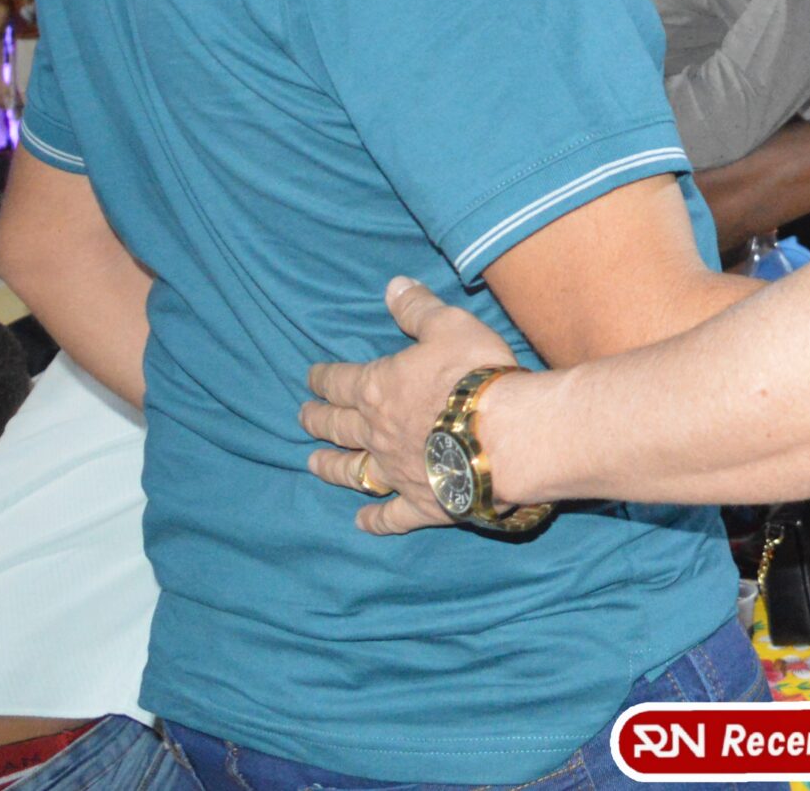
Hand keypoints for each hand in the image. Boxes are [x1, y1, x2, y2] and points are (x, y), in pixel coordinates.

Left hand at [302, 276, 517, 533]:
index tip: (311, 378)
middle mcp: (377, 433)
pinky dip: (375, 520)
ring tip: (313, 464)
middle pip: (337, 427)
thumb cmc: (475, 374)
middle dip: (318, 420)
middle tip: (303, 418)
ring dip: (332, 467)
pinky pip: (391, 515)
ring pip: (353, 471)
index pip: (340, 382)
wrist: (506, 436)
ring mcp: (396, 471)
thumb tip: (392, 285)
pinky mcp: (421, 503)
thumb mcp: (448, 325)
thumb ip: (418, 308)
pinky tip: (362, 523)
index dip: (323, 379)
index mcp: (379, 388)